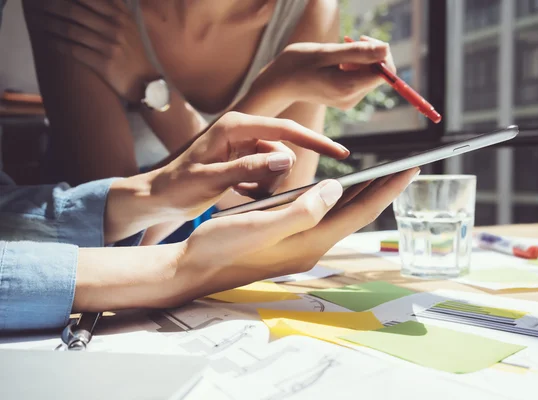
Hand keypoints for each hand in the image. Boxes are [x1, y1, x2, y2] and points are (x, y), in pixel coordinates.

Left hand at [24, 0, 158, 101]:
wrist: (145, 82)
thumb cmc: (133, 52)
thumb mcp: (130, 24)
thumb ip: (114, 7)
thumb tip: (89, 0)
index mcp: (121, 15)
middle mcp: (116, 28)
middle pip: (75, 11)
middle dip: (53, 6)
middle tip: (39, 5)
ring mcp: (110, 46)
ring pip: (71, 30)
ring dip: (51, 24)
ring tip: (39, 21)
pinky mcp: (104, 64)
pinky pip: (74, 50)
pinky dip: (58, 45)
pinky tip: (49, 41)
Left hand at [145, 112, 348, 218]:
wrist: (156, 195)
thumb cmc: (177, 187)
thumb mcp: (212, 180)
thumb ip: (249, 169)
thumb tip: (286, 160)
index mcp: (235, 127)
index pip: (285, 129)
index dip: (315, 141)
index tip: (341, 153)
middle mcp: (241, 131)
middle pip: (283, 150)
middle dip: (276, 176)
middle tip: (251, 193)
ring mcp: (241, 145)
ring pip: (276, 164)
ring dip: (267, 185)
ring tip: (240, 195)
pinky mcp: (240, 158)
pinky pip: (265, 172)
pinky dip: (258, 187)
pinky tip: (237, 193)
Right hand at [163, 168, 418, 306]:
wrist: (192, 269)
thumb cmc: (220, 245)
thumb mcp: (261, 225)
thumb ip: (302, 209)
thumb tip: (336, 189)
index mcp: (309, 241)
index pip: (359, 211)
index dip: (387, 189)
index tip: (411, 167)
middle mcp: (311, 247)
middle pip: (356, 215)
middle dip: (382, 191)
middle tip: (404, 168)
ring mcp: (300, 247)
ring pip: (341, 217)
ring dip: (362, 196)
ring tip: (380, 176)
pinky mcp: (288, 243)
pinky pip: (323, 218)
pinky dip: (337, 202)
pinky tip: (334, 191)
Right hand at [250, 38, 395, 111]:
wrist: (279, 83)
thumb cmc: (297, 64)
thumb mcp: (326, 53)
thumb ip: (357, 52)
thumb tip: (386, 49)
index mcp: (348, 88)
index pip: (384, 73)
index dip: (381, 53)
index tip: (362, 40)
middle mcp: (351, 98)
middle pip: (379, 74)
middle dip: (370, 54)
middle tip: (351, 39)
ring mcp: (348, 100)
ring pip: (370, 75)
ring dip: (361, 58)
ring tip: (340, 49)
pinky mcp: (345, 97)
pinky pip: (360, 79)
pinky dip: (354, 65)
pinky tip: (338, 60)